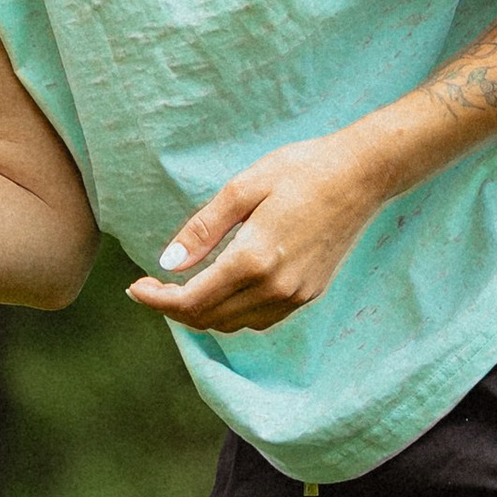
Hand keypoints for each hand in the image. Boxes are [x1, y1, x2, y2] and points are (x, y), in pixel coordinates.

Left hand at [127, 133, 387, 333]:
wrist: (362, 174)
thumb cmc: (301, 171)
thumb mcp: (242, 189)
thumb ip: (202, 230)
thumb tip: (168, 264)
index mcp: (253, 260)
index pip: (191, 301)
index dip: (156, 300)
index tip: (134, 289)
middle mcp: (275, 287)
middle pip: (208, 319)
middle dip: (173, 308)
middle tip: (150, 287)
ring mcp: (295, 295)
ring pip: (233, 325)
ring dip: (201, 314)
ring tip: (179, 290)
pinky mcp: (308, 294)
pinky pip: (259, 320)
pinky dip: (231, 314)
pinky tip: (219, 292)